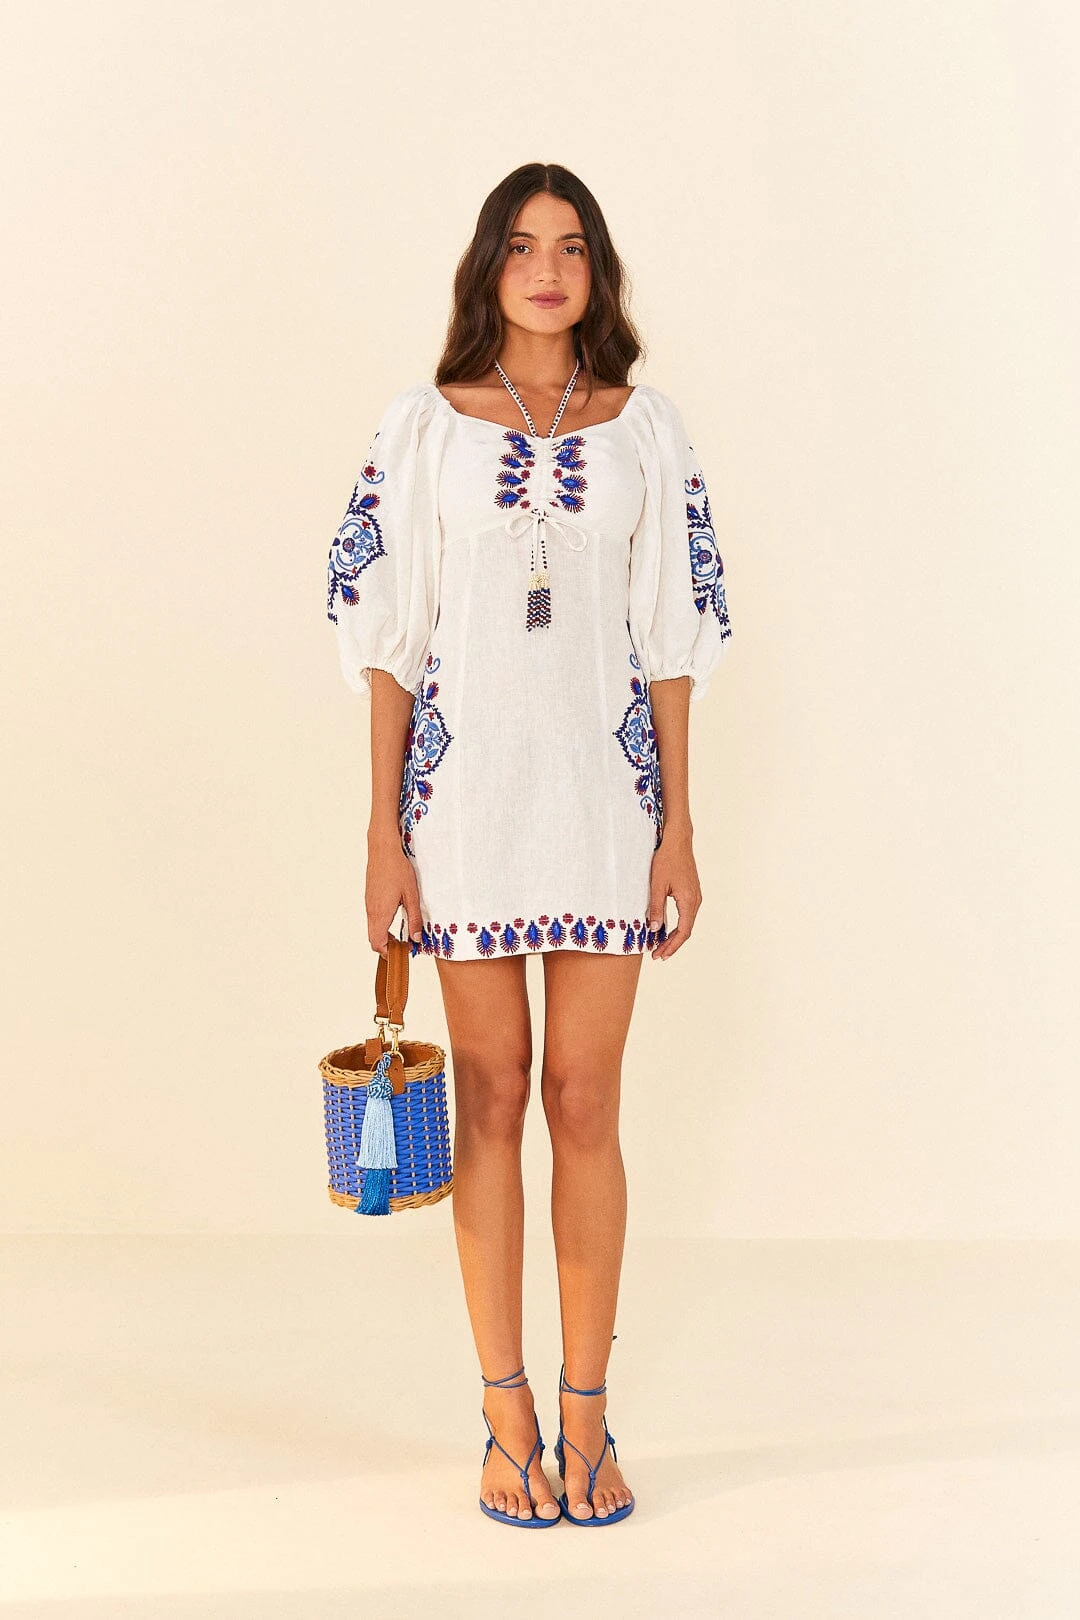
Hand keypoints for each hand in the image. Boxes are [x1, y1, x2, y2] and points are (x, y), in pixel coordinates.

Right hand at [366, 830, 424, 957]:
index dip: (389, 953)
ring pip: (372, 929)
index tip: (403, 952)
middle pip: (373, 939)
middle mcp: (371, 911)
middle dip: (387, 947)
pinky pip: (373, 918)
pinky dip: (381, 926)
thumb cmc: (398, 870)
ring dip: (384, 936)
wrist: (383, 849)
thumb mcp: (412, 896)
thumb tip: (416, 939)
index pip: (378, 944)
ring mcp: (369, 904)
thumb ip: (414, 919)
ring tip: (401, 935)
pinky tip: (395, 919)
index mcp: (381, 914)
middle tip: (404, 947)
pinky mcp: (370, 898)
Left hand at [647, 826, 701, 960]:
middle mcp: (695, 901)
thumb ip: (657, 908)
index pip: (683, 932)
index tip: (660, 955)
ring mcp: (695, 896)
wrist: (677, 841)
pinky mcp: (691, 891)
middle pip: (686, 930)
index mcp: (689, 901)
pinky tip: (665, 928)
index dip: (671, 946)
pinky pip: (686, 914)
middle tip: (657, 955)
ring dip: (674, 935)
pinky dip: (677, 924)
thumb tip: (655, 929)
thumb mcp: (657, 885)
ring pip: (686, 923)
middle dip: (672, 944)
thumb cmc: (667, 860)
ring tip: (660, 945)